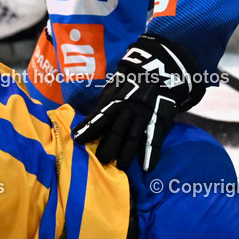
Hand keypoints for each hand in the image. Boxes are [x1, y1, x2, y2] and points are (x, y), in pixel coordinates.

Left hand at [73, 33, 204, 170]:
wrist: (160, 71)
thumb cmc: (131, 82)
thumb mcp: (115, 88)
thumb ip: (103, 104)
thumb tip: (87, 120)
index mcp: (117, 100)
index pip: (101, 116)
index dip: (89, 127)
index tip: (77, 139)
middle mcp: (130, 109)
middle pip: (118, 129)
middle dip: (110, 145)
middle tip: (102, 160)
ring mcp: (146, 115)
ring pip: (136, 136)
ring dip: (128, 152)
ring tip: (122, 166)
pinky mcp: (160, 121)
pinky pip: (156, 139)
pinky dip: (152, 154)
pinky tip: (148, 167)